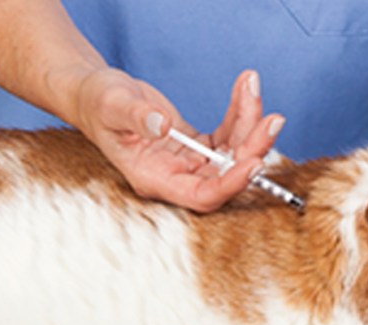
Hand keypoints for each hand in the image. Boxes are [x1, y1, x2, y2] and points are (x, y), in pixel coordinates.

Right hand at [69, 68, 284, 211]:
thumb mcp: (111, 104)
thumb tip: (162, 126)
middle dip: (252, 149)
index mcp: (153, 179)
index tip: (254, 162)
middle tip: (272, 119)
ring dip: (250, 126)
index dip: (230, 183)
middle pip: (225, 176)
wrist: (94, 96)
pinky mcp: (195, 146)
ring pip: (232, 155)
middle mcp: (174, 176)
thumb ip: (135, 117)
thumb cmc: (97, 103)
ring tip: (252, 88)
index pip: (201, 195)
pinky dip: (239, 114)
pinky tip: (244, 87)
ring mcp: (187, 163)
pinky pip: (227, 135)